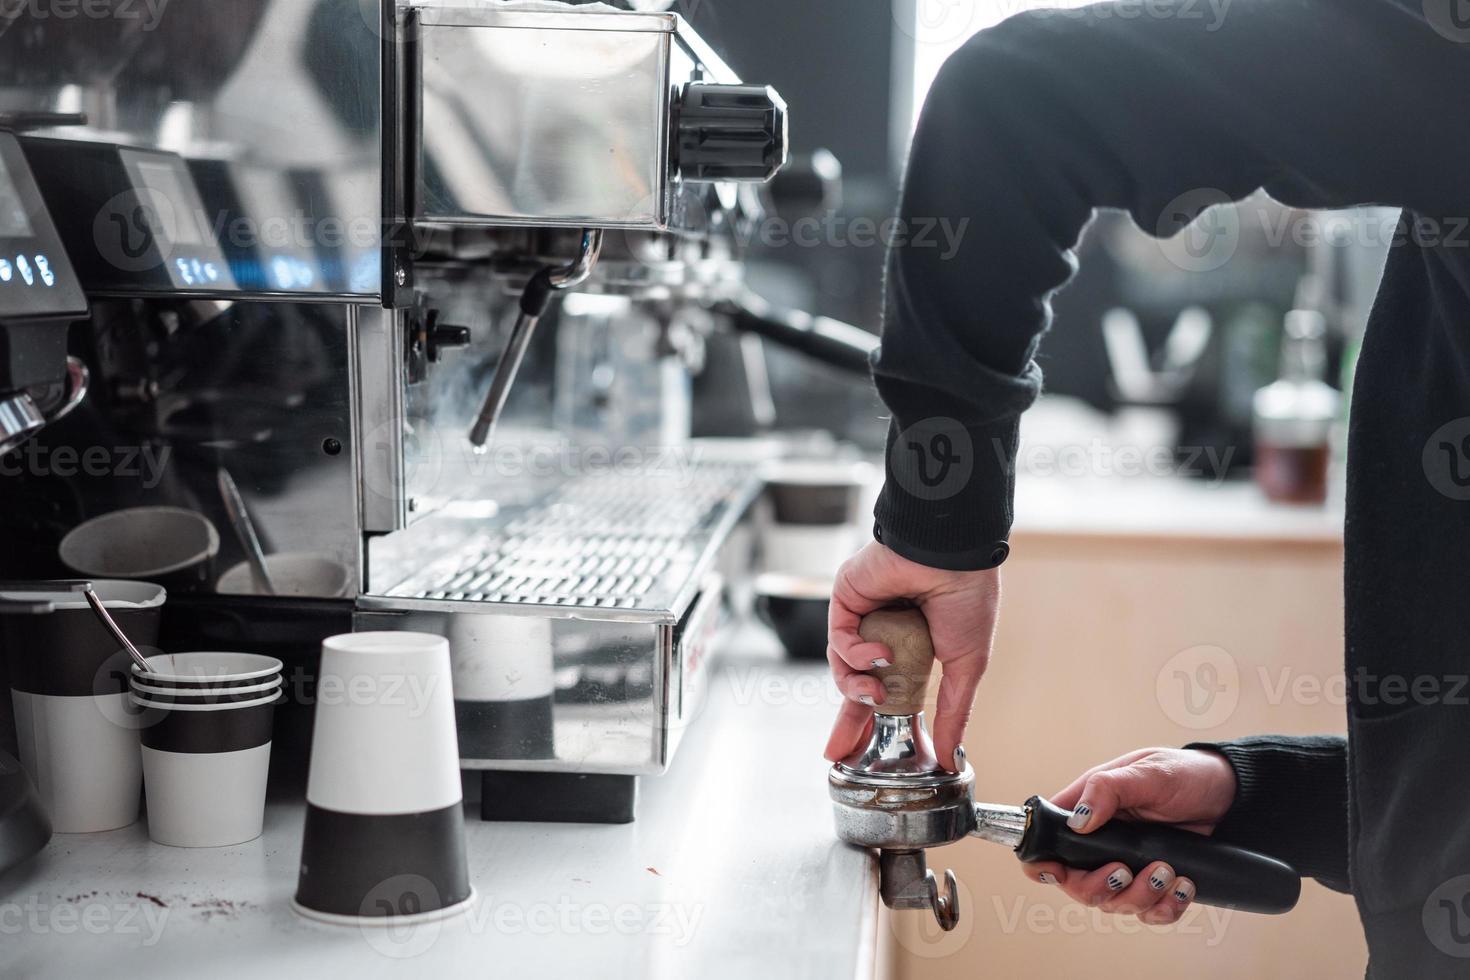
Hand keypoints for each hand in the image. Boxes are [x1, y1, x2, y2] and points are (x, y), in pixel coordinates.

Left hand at [822, 541, 999, 770]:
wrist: (952, 554)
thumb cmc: (968, 600)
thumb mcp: (966, 666)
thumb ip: (953, 711)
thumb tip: (954, 758)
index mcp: (913, 647)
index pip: (887, 690)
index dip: (874, 720)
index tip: (862, 755)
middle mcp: (885, 631)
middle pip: (856, 683)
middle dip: (848, 719)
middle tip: (837, 751)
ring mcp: (864, 615)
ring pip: (843, 664)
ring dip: (856, 685)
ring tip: (875, 691)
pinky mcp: (846, 598)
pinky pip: (838, 638)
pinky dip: (854, 653)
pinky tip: (878, 653)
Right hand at [1023, 748, 1237, 924]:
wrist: (1229, 795)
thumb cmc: (1183, 773)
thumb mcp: (1147, 773)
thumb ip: (1108, 790)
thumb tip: (1077, 820)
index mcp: (1087, 809)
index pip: (1048, 840)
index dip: (1043, 862)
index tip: (1057, 872)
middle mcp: (1101, 842)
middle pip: (1076, 884)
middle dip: (1100, 887)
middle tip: (1127, 871)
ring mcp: (1127, 865)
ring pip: (1113, 902)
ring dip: (1140, 897)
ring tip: (1168, 872)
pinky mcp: (1154, 883)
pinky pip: (1149, 912)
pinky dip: (1165, 907)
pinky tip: (1184, 886)